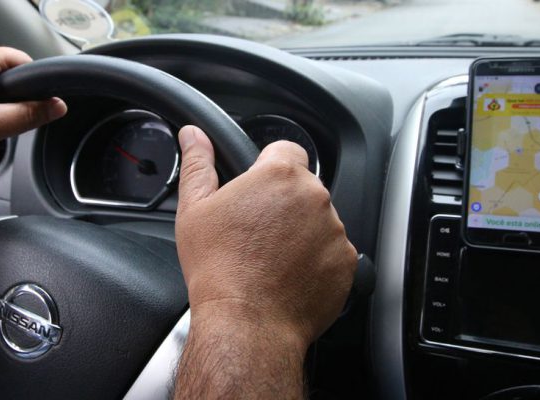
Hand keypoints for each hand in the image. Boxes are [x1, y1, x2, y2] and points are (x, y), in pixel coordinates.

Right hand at [175, 125, 357, 349]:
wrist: (247, 322)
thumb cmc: (219, 268)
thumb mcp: (195, 209)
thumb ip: (198, 164)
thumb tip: (194, 136)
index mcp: (279, 175)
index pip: (285, 150)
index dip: (268, 168)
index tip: (256, 190)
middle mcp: (314, 197)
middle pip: (302, 187)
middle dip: (283, 203)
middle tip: (256, 231)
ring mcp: (335, 231)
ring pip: (318, 220)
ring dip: (301, 231)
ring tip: (271, 257)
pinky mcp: (346, 262)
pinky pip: (333, 252)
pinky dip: (316, 260)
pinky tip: (288, 275)